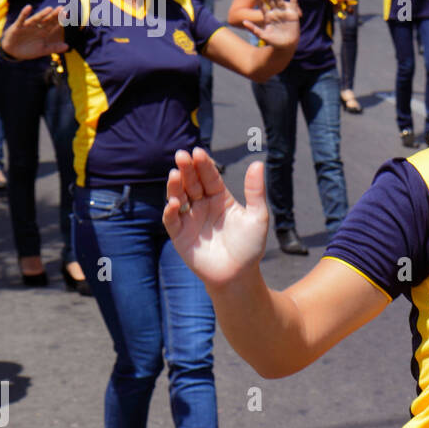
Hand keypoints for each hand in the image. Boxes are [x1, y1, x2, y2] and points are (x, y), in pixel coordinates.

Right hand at [1, 4, 66, 58]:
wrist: (13, 51)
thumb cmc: (29, 49)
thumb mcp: (43, 50)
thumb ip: (54, 48)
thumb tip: (68, 46)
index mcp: (44, 32)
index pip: (54, 25)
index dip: (61, 21)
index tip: (68, 16)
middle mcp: (37, 27)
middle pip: (47, 20)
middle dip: (55, 15)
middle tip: (62, 8)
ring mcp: (28, 26)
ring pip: (36, 19)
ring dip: (42, 14)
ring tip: (50, 9)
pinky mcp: (17, 27)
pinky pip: (21, 19)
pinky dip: (24, 14)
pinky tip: (28, 7)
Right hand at [163, 149, 267, 286]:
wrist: (239, 275)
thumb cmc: (250, 246)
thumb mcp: (258, 217)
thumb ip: (255, 191)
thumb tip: (258, 163)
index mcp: (220, 197)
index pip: (209, 176)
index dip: (203, 164)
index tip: (199, 152)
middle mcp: (203, 204)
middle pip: (192, 182)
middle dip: (186, 169)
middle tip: (182, 155)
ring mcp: (190, 218)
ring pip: (179, 197)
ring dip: (175, 185)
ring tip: (174, 174)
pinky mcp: (180, 234)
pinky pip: (172, 220)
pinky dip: (171, 211)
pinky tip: (175, 203)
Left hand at [247, 0, 299, 49]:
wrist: (287, 46)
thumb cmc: (274, 42)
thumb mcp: (263, 35)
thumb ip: (254, 29)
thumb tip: (243, 22)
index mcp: (267, 16)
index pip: (261, 4)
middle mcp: (275, 12)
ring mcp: (284, 12)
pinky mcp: (293, 13)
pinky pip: (294, 2)